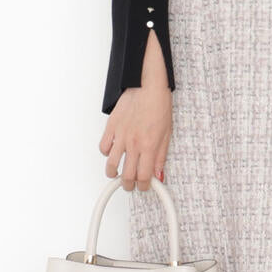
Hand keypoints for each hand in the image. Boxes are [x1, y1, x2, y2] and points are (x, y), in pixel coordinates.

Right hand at [99, 40, 171, 190]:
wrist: (146, 85)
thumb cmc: (158, 104)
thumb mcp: (167, 133)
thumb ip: (161, 156)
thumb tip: (159, 173)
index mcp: (149, 145)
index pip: (144, 176)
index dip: (144, 186)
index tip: (144, 186)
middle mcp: (133, 143)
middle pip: (126, 175)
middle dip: (128, 185)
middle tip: (130, 185)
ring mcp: (120, 135)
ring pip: (110, 164)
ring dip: (113, 173)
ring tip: (117, 173)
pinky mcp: (111, 127)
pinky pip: (104, 147)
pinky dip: (107, 153)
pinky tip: (113, 153)